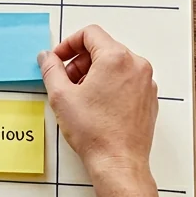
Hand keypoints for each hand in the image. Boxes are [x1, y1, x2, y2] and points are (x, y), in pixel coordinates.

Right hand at [38, 24, 157, 182]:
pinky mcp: (149, 98)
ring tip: (80, 96)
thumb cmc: (95, 133)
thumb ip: (51, 70)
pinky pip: (127, 80)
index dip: (69, 44)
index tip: (59, 59)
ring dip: (94, 73)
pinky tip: (97, 106)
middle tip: (66, 81)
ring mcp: (146, 82)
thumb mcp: (61, 96)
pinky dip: (110, 85)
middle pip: (103, 48)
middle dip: (81, 61)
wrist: (118, 162)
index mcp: (116, 58)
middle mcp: (136, 65)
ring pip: (116, 64)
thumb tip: (46, 57)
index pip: (90, 34)